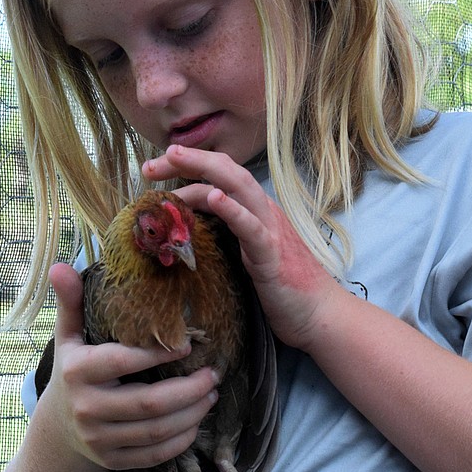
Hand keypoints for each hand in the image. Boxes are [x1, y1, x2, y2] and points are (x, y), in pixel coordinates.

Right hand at [40, 261, 220, 471]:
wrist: (58, 428)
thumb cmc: (73, 371)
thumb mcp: (69, 337)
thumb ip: (71, 303)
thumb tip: (60, 265)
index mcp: (78, 372)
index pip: (124, 362)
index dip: (160, 354)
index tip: (190, 344)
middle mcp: (87, 408)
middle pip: (150, 403)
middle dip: (189, 390)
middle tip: (213, 374)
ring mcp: (99, 439)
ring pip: (157, 431)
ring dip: (192, 414)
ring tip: (211, 394)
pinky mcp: (112, 461)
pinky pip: (155, 455)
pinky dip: (182, 440)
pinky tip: (197, 421)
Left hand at [143, 145, 342, 351]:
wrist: (321, 314)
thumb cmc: (284, 288)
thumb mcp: (249, 255)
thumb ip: (228, 237)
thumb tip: (190, 230)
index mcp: (256, 211)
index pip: (220, 177)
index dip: (188, 167)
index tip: (155, 171)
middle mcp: (264, 211)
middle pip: (226, 170)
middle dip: (188, 160)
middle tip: (150, 164)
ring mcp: (270, 230)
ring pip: (238, 186)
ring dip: (204, 169)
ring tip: (175, 157)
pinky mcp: (272, 255)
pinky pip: (251, 227)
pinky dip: (232, 209)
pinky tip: (213, 197)